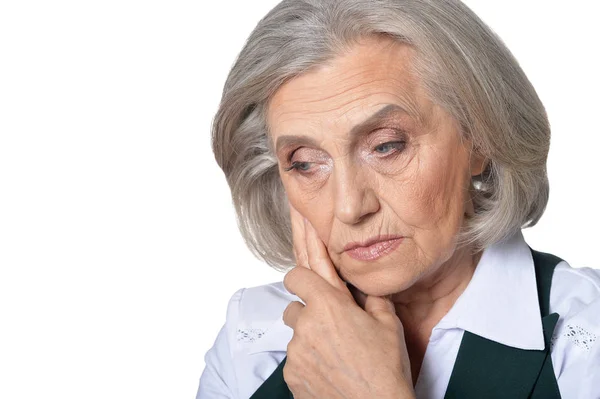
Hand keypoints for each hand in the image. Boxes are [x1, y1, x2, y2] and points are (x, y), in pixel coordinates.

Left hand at [282, 204, 414, 398]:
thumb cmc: (385, 369)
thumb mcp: (388, 323)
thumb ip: (371, 297)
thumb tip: (365, 285)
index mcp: (328, 306)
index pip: (297, 274)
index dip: (302, 275)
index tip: (308, 280)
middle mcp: (305, 326)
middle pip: (294, 307)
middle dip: (309, 312)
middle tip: (332, 327)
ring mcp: (296, 352)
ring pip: (295, 335)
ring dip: (309, 338)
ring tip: (336, 353)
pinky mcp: (292, 375)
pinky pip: (294, 360)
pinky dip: (307, 362)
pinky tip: (330, 370)